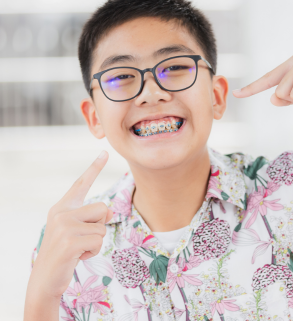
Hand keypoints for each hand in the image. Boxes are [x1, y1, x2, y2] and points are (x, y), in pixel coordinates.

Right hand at [29, 151, 113, 299]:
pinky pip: (98, 241)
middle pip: (103, 209)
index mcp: (62, 208)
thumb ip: (91, 218)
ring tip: (78, 250)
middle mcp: (61, 213)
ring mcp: (64, 226)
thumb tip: (108, 213)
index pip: (81, 184)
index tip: (105, 152)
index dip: (94, 168)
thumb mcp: (77, 232)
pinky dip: (93, 252)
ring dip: (96, 242)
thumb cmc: (65, 254)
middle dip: (99, 228)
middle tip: (81, 241)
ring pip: (102, 227)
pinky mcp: (70, 241)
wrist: (45, 280)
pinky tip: (77, 257)